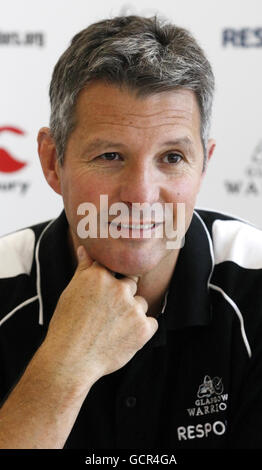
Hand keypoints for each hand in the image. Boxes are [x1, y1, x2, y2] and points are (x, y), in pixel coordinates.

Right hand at [43, 246, 158, 391]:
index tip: (106, 294)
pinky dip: (141, 329)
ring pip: (141, 303)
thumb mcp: (70, 292)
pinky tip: (124, 337)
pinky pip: (151, 322)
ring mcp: (133, 308)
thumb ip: (83, 269)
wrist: (70, 361)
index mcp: (99, 276)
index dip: (111, 280)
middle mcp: (119, 288)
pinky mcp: (144, 328)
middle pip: (132, 283)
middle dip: (123, 295)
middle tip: (107, 314)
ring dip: (132, 313)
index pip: (114, 267)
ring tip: (112, 329)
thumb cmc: (66, 326)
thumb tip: (85, 248)